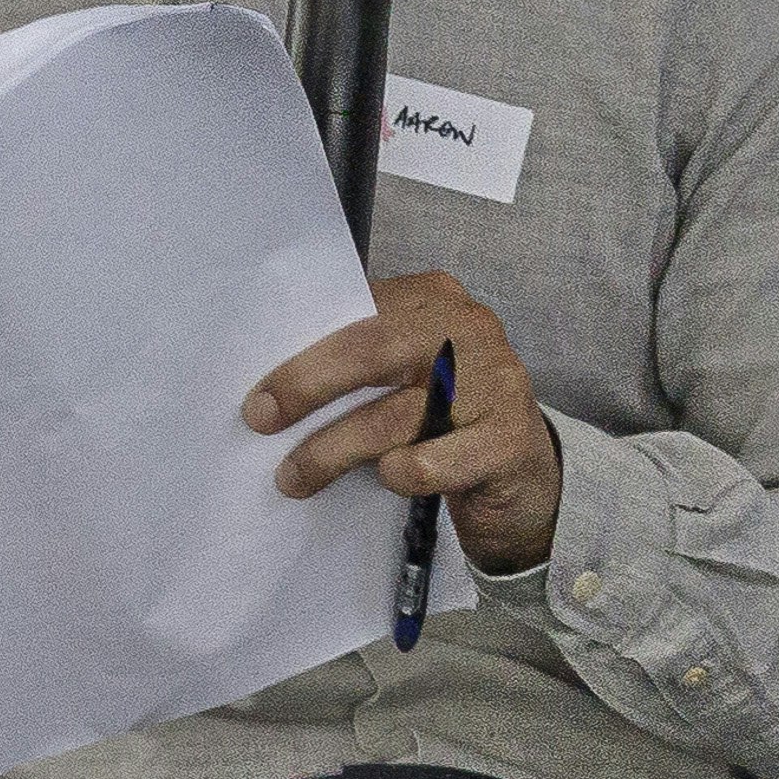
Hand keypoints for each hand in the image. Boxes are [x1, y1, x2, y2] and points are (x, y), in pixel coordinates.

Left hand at [248, 272, 560, 576]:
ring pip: (392, 416)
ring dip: (331, 451)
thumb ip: (357, 358)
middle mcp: (469, 330)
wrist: (523, 473)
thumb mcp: (406, 369)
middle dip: (306, 386)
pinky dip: (399, 473)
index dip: (300, 351)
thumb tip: (270, 386)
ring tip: (295, 478)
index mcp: (434, 299)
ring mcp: (495, 383)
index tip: (255, 390)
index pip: (357, 312)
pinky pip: (432, 462)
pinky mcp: (508, 441)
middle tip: (260, 421)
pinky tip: (388, 479)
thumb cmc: (445, 415)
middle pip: (370, 352)